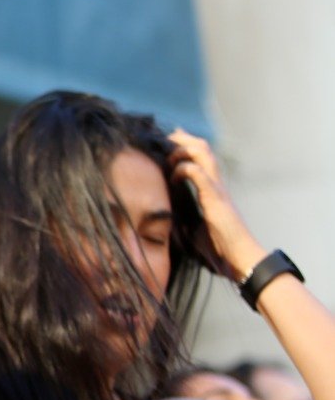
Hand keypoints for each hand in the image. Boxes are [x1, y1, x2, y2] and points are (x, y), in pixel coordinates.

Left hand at [168, 129, 265, 279]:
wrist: (239, 260)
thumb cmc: (218, 249)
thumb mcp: (192, 228)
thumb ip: (181, 217)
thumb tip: (161, 219)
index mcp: (211, 189)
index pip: (200, 157)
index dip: (184, 145)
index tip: (166, 141)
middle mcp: (216, 184)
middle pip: (202, 147)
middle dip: (181, 139)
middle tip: (164, 140)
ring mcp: (217, 189)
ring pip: (203, 154)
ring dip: (182, 150)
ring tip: (169, 158)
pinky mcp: (216, 198)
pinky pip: (199, 174)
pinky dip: (183, 169)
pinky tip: (173, 178)